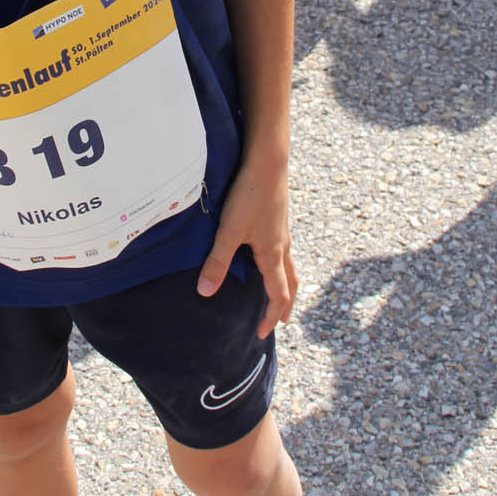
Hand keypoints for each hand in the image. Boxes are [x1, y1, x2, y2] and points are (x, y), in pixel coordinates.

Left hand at [196, 153, 296, 335]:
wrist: (268, 162)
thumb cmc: (250, 196)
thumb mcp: (229, 231)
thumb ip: (217, 262)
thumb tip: (205, 292)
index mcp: (272, 254)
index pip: (278, 294)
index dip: (271, 316)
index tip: (261, 333)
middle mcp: (282, 245)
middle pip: (291, 283)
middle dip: (285, 304)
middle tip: (281, 320)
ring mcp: (282, 231)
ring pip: (289, 266)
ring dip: (285, 284)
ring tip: (278, 292)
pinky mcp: (278, 218)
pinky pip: (283, 250)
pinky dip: (280, 264)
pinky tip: (267, 256)